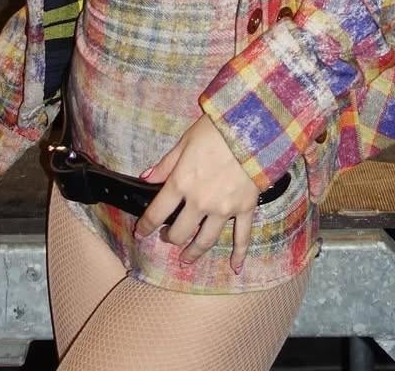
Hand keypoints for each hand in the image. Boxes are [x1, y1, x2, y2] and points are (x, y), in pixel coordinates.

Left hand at [133, 116, 258, 271]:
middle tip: (168, 237)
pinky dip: (239, 254)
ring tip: (186, 259)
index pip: (157, 213)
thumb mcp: (185, 141)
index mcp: (181, 183)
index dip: (146, 225)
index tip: (141, 232)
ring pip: (205, 240)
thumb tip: (146, 178)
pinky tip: (235, 268)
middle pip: (180, 232)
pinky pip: (241, 237)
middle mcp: (200, 202)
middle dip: (171, 238)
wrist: (253, 127)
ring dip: (194, 253)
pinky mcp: (244, 209)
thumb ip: (166, 164)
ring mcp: (223, 209)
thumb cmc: (216, 130)